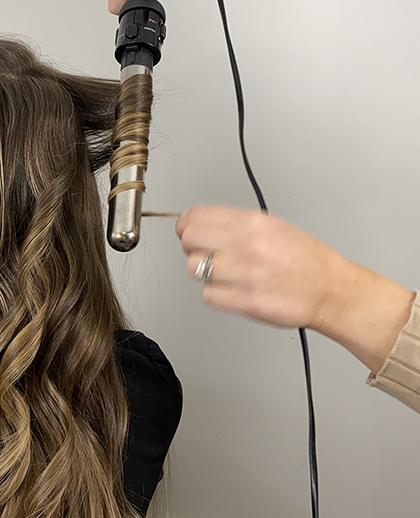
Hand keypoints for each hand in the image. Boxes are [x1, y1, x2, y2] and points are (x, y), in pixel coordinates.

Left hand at [176, 205, 342, 329]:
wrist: (331, 290)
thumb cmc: (305, 260)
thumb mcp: (272, 226)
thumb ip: (235, 224)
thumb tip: (200, 223)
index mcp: (252, 223)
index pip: (196, 216)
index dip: (185, 225)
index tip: (187, 231)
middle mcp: (247, 245)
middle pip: (189, 239)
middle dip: (191, 247)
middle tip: (204, 253)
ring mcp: (245, 274)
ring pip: (194, 268)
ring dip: (203, 272)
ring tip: (222, 273)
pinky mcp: (246, 301)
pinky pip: (208, 295)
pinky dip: (215, 294)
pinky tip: (232, 290)